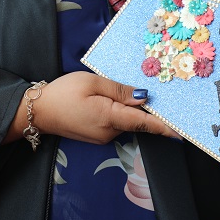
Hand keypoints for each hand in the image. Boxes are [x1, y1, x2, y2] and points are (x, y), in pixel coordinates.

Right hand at [35, 71, 179, 143]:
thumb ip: (120, 90)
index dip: (164, 127)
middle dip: (146, 109)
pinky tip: (112, 100)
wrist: (37, 111)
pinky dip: (119, 113)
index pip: (143, 123)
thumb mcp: (92, 83)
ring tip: (127, 92)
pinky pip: (115, 123)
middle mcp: (109, 132)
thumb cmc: (63, 92)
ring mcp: (102, 137)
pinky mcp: (96, 136)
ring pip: (125, 121)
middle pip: (136, 120)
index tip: (182, 132)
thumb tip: (144, 97)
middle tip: (156, 93)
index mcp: (110, 117)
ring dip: (130, 109)